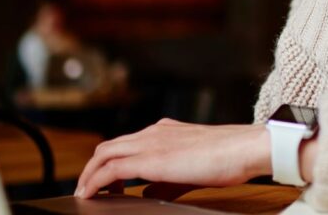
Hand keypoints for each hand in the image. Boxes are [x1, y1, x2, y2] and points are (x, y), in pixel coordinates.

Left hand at [74, 119, 268, 198]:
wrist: (243, 148)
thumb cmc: (228, 157)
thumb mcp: (191, 169)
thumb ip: (166, 181)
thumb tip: (147, 192)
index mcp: (163, 131)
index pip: (125, 144)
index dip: (108, 162)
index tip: (104, 182)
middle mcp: (153, 133)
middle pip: (108, 147)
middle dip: (91, 169)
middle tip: (88, 190)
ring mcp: (151, 142)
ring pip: (104, 154)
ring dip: (89, 174)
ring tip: (85, 194)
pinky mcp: (151, 159)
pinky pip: (111, 169)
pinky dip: (96, 181)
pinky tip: (91, 195)